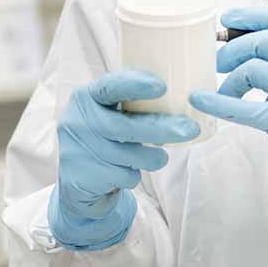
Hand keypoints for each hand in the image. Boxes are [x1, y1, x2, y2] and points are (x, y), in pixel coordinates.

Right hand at [49, 71, 198, 250]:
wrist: (76, 181)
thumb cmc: (105, 137)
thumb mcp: (109, 113)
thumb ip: (132, 102)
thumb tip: (185, 94)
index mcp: (86, 97)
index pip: (109, 87)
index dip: (136, 85)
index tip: (162, 87)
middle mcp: (77, 121)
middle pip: (126, 126)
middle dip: (162, 129)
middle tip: (191, 129)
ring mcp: (77, 150)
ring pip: (129, 156)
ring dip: (153, 158)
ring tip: (160, 157)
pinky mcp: (82, 177)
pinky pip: (123, 176)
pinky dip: (133, 176)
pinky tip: (127, 171)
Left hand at [189, 8, 267, 242]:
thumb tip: (244, 41)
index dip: (250, 16)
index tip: (227, 19)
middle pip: (259, 41)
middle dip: (231, 50)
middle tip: (217, 63)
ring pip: (249, 69)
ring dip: (229, 80)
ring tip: (225, 92)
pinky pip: (241, 107)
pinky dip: (216, 102)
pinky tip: (200, 100)